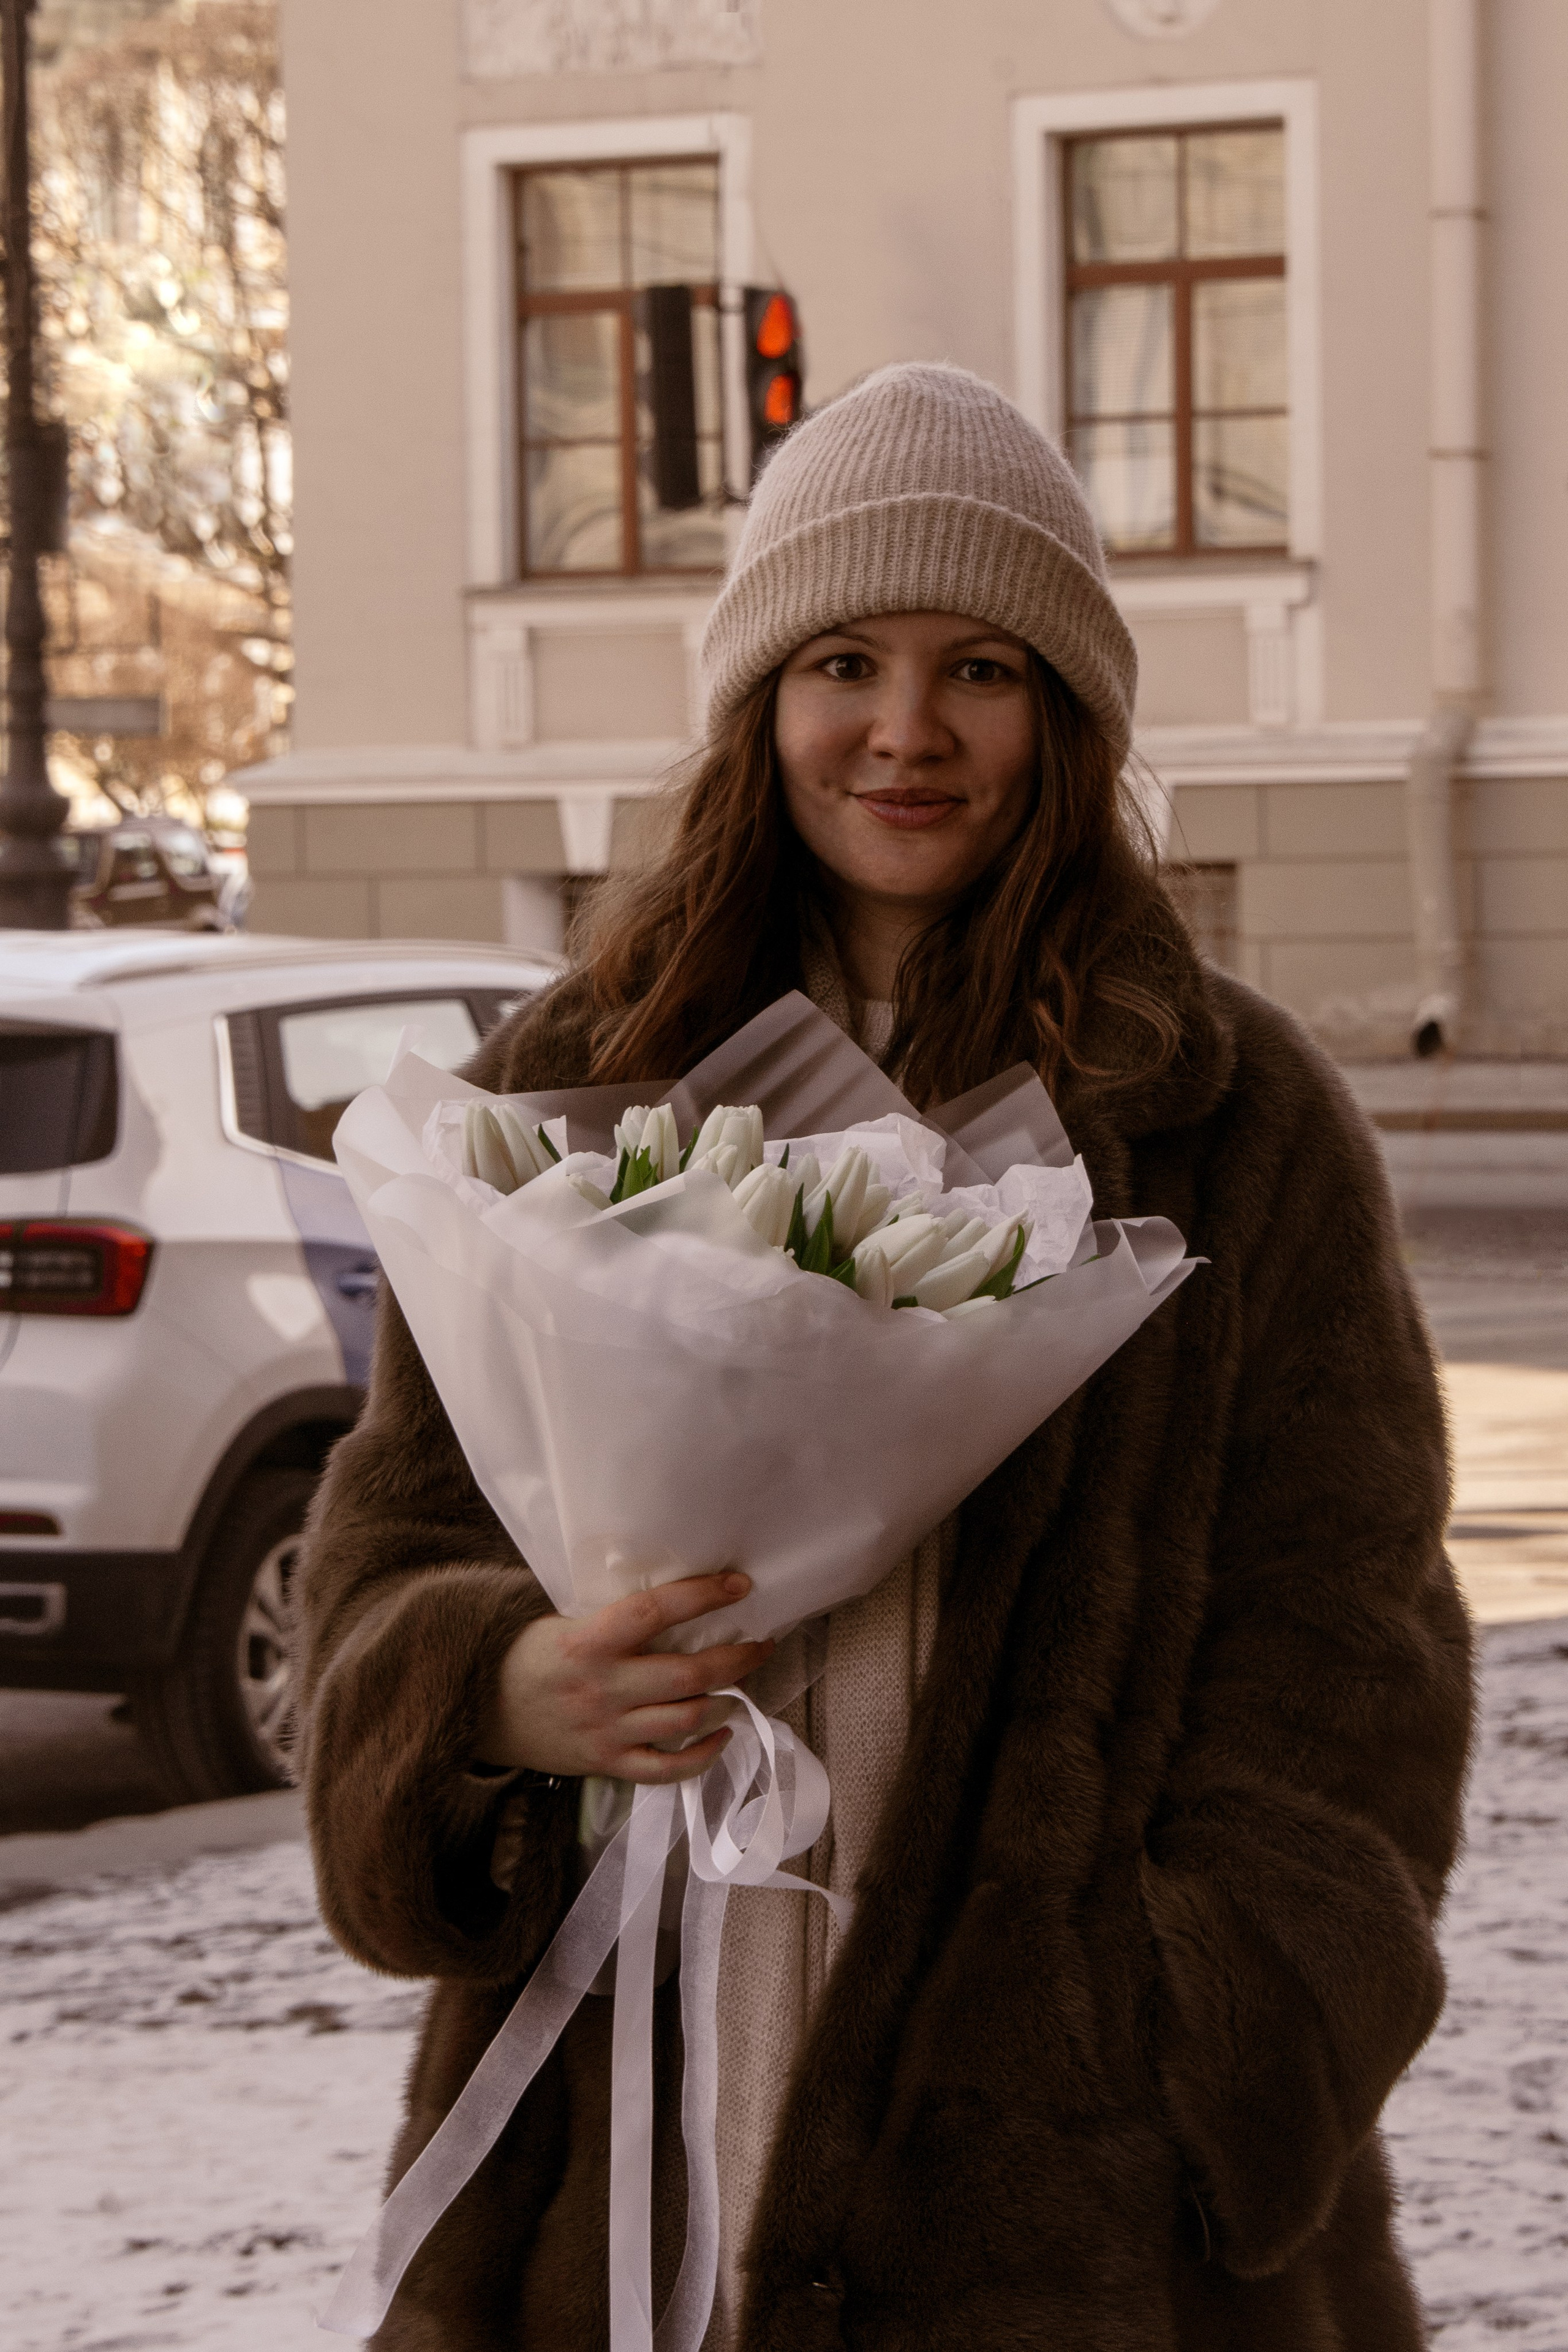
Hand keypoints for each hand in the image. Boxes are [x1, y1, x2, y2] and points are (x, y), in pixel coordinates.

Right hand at [477, 1572, 774, 1783]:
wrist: (478, 1712)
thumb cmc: (526, 1657)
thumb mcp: (561, 1621)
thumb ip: (612, 1616)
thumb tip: (673, 1596)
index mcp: (588, 1641)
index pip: (654, 1611)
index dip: (702, 1595)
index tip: (740, 1585)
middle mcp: (602, 1687)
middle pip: (686, 1674)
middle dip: (737, 1658)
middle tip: (762, 1644)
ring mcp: (606, 1730)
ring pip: (685, 1718)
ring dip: (726, 1699)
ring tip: (744, 1681)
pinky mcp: (607, 1762)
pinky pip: (666, 1769)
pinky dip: (702, 1756)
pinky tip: (723, 1734)